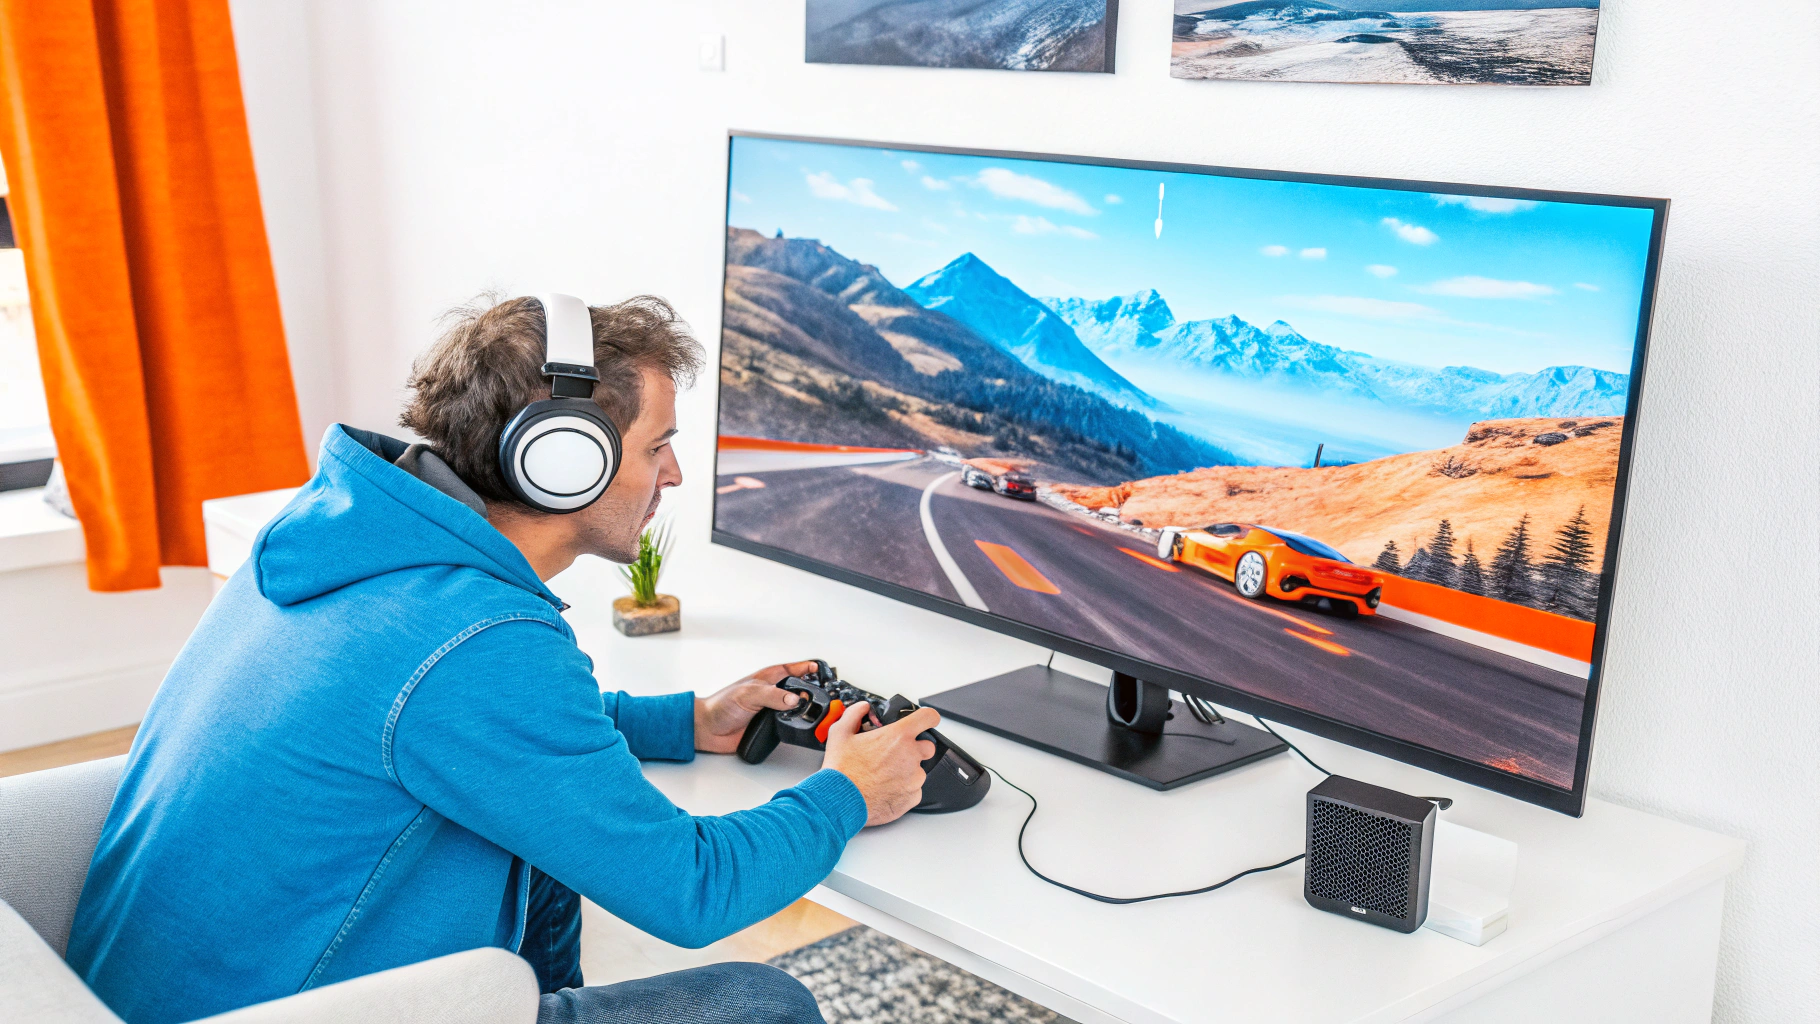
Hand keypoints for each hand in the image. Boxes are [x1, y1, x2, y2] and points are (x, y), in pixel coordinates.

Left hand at [693, 661, 816, 753]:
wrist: (708, 730)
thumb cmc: (721, 705)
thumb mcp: (748, 694)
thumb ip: (772, 696)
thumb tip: (794, 699)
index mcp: (767, 678)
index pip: (792, 669)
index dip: (807, 668)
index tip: (820, 669)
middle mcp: (771, 693)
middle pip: (797, 688)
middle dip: (810, 691)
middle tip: (822, 695)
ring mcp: (770, 709)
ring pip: (794, 707)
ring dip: (803, 710)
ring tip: (815, 712)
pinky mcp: (768, 726)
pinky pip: (787, 724)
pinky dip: (795, 725)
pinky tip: (799, 726)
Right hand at [822, 702, 940, 826]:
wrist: (840, 801)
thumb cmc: (842, 770)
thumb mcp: (840, 733)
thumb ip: (854, 714)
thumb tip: (862, 708)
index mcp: (898, 736)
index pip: (928, 717)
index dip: (927, 718)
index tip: (925, 721)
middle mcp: (911, 756)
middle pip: (927, 746)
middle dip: (915, 748)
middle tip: (894, 754)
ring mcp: (914, 778)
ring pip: (918, 771)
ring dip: (906, 771)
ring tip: (883, 776)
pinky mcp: (912, 797)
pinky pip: (913, 790)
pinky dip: (903, 790)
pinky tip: (885, 789)